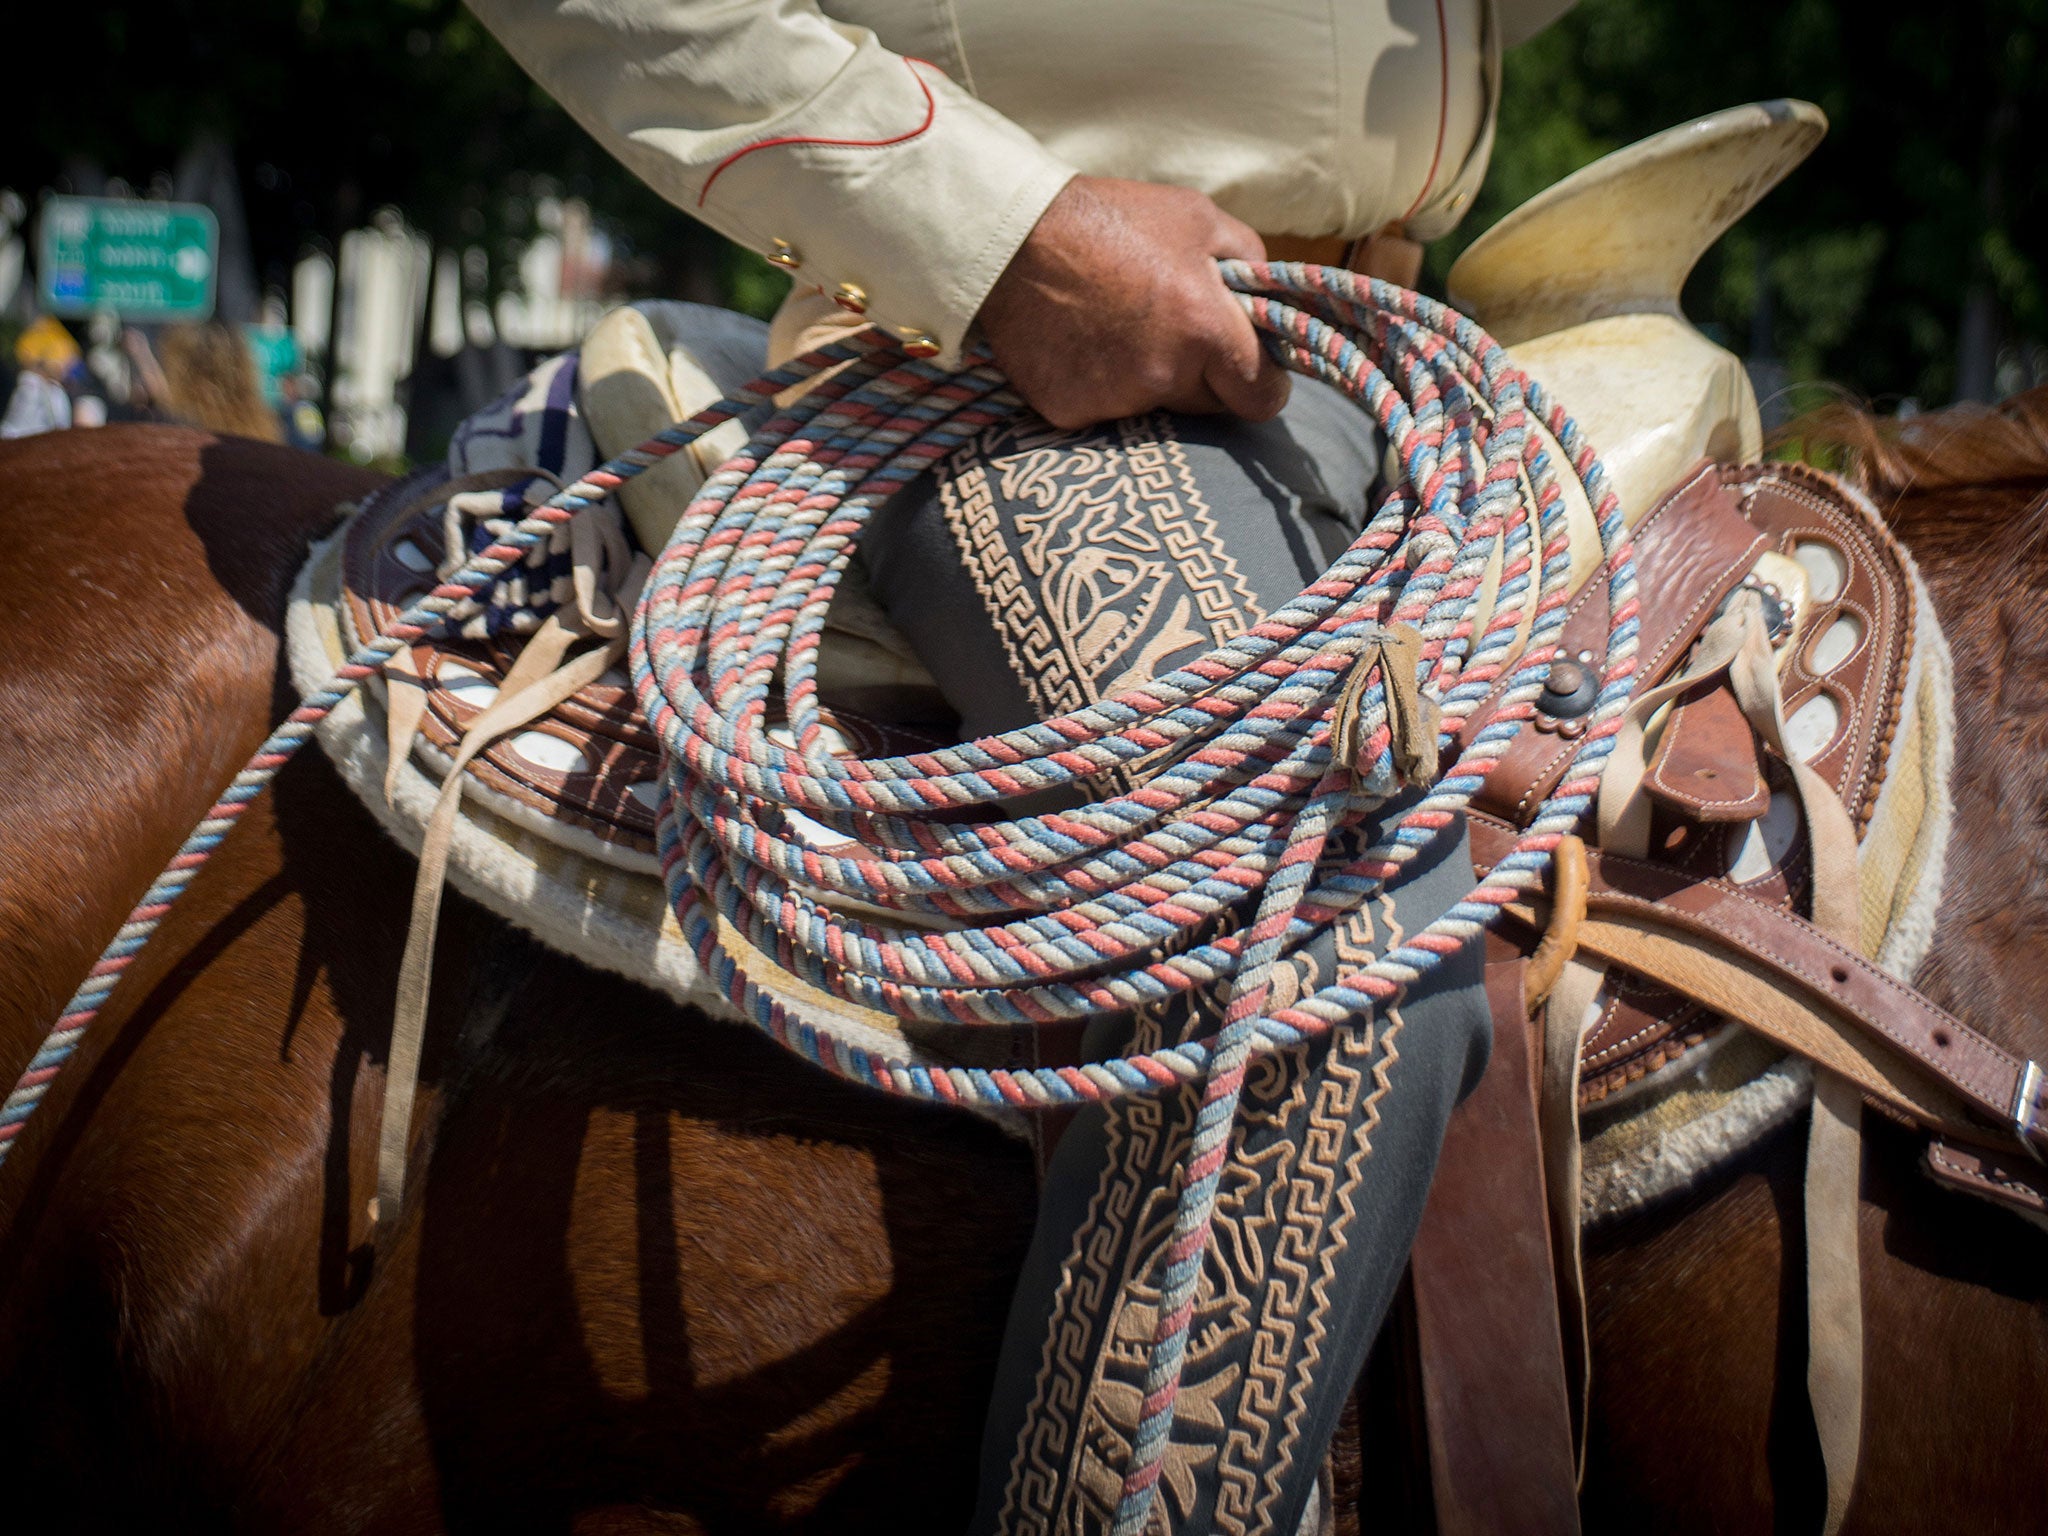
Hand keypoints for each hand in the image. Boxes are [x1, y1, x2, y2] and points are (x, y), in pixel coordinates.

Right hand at [976, 175, 1290, 430]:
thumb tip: (1267, 295)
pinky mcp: (1068, 412)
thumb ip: (1248, 257)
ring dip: (1146, 379)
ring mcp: (1113, 400)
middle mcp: (1163, 377)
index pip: (1262, 398)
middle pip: (1208, 406)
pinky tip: (1079, 343)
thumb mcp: (1195, 217)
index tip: (1252, 371)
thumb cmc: (1111, 219)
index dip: (1263, 385)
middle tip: (1172, 333)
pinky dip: (1096, 385)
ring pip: (1153, 408)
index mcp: (1205, 330)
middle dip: (1203, 377)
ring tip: (1115, 327)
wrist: (1012, 236)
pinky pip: (1101, 410)